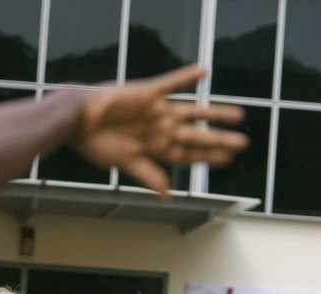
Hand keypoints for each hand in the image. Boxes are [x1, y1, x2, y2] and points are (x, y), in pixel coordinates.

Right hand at [75, 65, 247, 195]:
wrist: (76, 120)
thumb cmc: (95, 143)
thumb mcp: (124, 162)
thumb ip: (148, 174)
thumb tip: (166, 195)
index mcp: (154, 148)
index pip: (187, 155)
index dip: (207, 159)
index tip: (228, 161)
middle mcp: (160, 129)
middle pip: (196, 136)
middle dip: (219, 139)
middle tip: (243, 143)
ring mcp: (156, 111)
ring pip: (192, 112)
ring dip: (214, 113)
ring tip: (238, 114)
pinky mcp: (147, 92)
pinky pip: (171, 82)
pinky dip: (187, 76)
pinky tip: (204, 71)